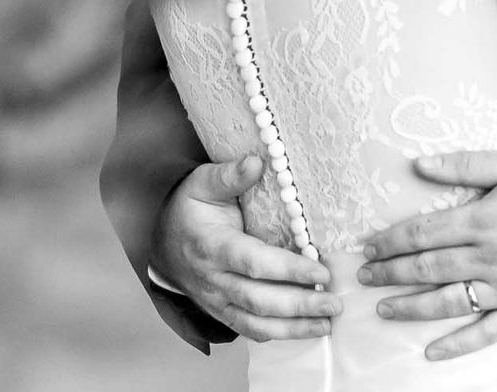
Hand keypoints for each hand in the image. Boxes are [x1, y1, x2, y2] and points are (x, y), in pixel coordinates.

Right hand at [151, 155, 340, 340]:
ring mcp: (216, 301)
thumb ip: (229, 175)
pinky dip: (277, 335)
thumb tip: (257, 161)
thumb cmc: (188, 209)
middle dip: (300, 305)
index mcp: (211, 246)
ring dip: (294, 328)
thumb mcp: (202, 184)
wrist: (162, 241)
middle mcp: (214, 279)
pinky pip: (249, 330)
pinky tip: (304, 330)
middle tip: (334, 302)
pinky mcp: (221, 313)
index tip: (321, 270)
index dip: (289, 270)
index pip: (254, 263)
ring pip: (256, 323)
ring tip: (327, 322)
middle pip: (260, 300)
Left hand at [360, 149, 496, 359]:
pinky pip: (488, 333)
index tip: (368, 245)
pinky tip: (432, 352)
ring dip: (411, 308)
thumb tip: (418, 163)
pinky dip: (458, 345)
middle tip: (364, 277)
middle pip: (428, 269)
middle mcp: (492, 258)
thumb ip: (465, 165)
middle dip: (390, 273)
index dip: (390, 241)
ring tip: (383, 309)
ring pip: (449, 303)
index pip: (423, 233)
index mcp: (485, 219)